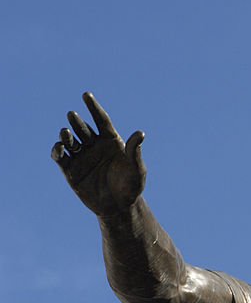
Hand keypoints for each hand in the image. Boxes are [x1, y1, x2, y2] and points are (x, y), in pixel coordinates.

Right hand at [52, 93, 145, 217]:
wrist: (119, 208)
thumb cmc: (131, 187)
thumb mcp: (136, 169)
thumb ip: (135, 152)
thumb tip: (140, 133)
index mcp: (110, 141)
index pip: (100, 120)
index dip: (93, 107)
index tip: (86, 95)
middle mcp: (94, 146)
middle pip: (83, 128)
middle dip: (77, 121)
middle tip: (73, 116)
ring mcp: (82, 157)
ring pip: (70, 140)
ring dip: (66, 134)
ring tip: (66, 133)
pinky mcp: (71, 170)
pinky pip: (61, 157)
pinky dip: (57, 151)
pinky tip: (59, 148)